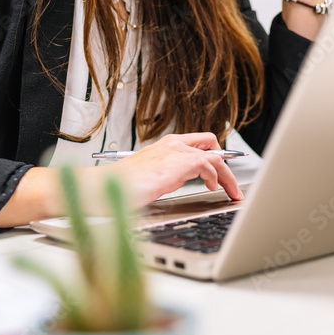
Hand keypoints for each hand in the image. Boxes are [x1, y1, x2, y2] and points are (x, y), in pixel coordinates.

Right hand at [109, 132, 243, 207]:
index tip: (220, 174)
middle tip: (231, 182)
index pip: (197, 143)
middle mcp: (172, 145)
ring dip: (228, 175)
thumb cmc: (118, 187)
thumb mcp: (149, 177)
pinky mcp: (178, 163)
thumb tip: (174, 183)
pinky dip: (216, 177)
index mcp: (164, 146)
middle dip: (225, 162)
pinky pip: (209, 164)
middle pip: (210, 144)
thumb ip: (164, 175)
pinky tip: (212, 188)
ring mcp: (175, 152)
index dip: (212, 157)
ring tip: (231, 192)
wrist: (102, 188)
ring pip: (215, 156)